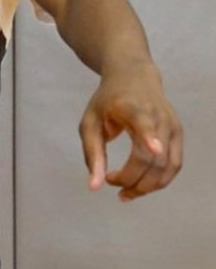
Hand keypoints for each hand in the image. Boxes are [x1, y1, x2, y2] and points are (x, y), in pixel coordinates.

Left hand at [79, 61, 182, 200]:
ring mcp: (171, 125)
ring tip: (124, 193)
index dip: (150, 137)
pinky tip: (141, 184)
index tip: (154, 149)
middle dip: (131, 180)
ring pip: (166, 166)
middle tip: (110, 182)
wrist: (133, 76)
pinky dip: (158, 181)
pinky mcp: (178, 133)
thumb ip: (92, 154)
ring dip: (146, 187)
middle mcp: (157, 115)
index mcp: (131, 107)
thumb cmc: (107, 101)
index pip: (144, 122)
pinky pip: (174, 166)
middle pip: (152, 157)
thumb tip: (95, 187)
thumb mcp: (90, 123)